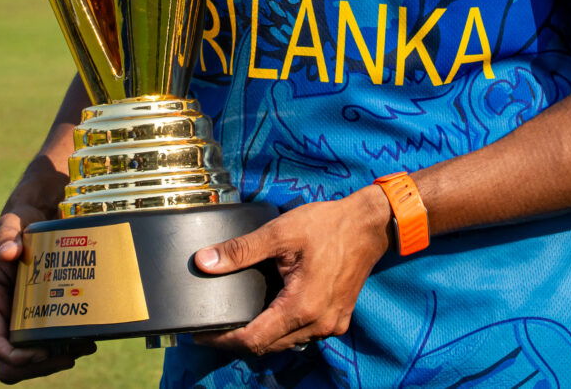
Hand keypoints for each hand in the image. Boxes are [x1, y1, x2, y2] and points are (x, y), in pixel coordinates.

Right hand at [0, 193, 95, 382]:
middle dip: (36, 367)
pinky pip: (45, 344)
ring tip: (84, 348)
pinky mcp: (36, 316)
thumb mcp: (9, 225)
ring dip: (54, 361)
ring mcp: (18, 319)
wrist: (32, 218)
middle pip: (9, 362)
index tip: (39, 353)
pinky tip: (86, 339)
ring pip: (28, 359)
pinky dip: (64, 347)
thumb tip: (7, 253)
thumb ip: (6, 236)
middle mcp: (1, 317)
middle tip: (68, 357)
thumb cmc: (17, 223)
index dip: (12, 356)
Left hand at [193, 185, 391, 356]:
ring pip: (286, 342)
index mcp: (301, 307)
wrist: (369, 224)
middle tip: (214, 325)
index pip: (253, 340)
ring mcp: (330, 325)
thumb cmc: (327, 225)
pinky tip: (273, 310)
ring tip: (239, 318)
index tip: (201, 334)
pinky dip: (284, 328)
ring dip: (262, 335)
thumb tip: (204, 261)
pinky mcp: (338, 319)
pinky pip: (304, 334)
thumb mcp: (280, 232)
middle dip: (239, 339)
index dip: (223, 340)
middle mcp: (317, 325)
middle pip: (268, 346)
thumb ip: (241, 250)